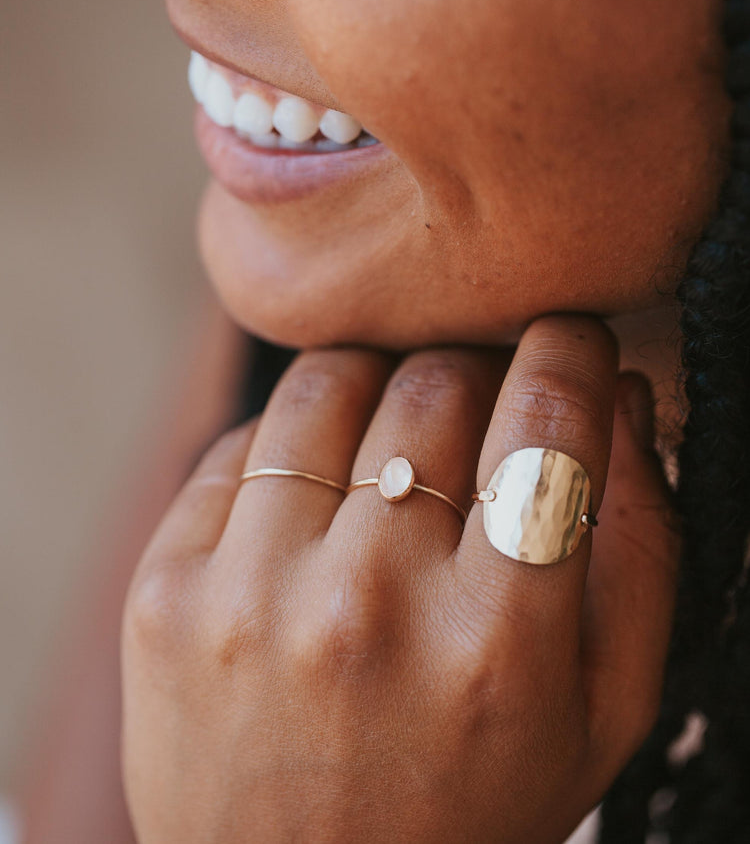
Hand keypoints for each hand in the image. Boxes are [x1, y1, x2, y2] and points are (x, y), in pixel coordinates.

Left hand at [121, 316, 679, 843]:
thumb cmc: (473, 802)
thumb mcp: (601, 707)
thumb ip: (636, 544)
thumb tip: (610, 387)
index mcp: (495, 644)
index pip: (547, 421)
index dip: (567, 348)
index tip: (564, 338)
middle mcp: (366, 608)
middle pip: (436, 382)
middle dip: (475, 374)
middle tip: (478, 413)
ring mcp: (249, 594)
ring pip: (328, 381)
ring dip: (377, 387)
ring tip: (391, 441)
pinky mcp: (166, 590)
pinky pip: (241, 441)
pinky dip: (291, 447)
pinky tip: (312, 505)